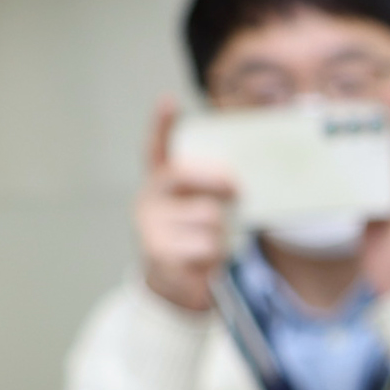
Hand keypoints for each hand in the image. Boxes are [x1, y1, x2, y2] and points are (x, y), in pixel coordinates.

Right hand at [136, 98, 236, 312]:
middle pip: (188, 175)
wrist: (176, 288)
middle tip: (237, 190)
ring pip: (208, 216)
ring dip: (223, 233)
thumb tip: (241, 185)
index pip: (156, 147)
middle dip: (220, 181)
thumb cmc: (195, 242)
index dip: (161, 124)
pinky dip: (216, 256)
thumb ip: (216, 193)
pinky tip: (204, 262)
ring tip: (212, 245)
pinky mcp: (158, 253)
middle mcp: (148, 199)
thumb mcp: (204, 212)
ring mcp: (149, 226)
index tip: (168, 101)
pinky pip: (206, 246)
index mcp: (159, 183)